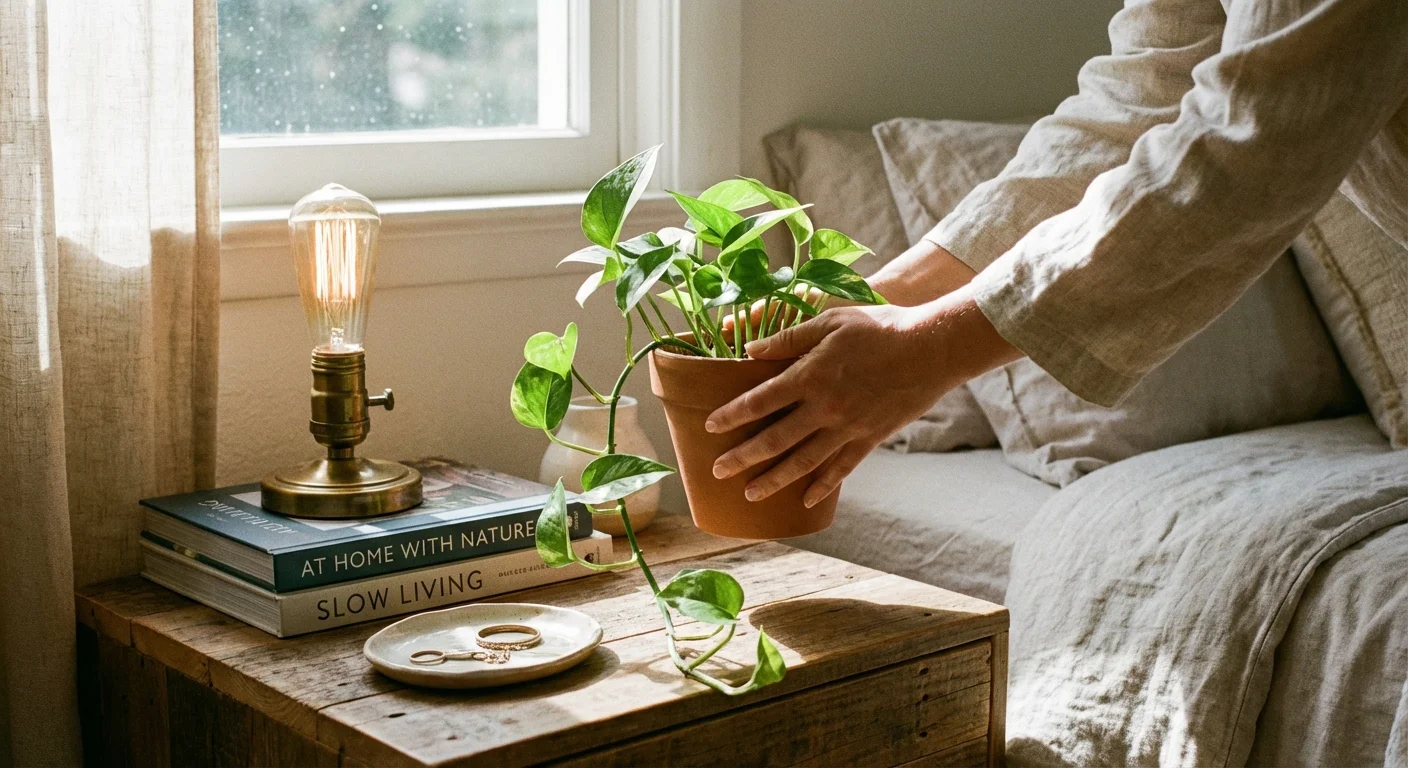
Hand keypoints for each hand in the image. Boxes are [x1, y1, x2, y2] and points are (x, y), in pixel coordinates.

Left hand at [706, 287, 1018, 505]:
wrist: (932, 348)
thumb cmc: (880, 327)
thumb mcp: (830, 320)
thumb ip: (789, 337)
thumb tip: (749, 350)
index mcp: (810, 375)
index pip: (759, 401)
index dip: (732, 415)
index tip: (709, 426)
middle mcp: (824, 408)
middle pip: (774, 440)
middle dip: (742, 458)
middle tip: (717, 471)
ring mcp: (848, 428)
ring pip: (803, 462)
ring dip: (774, 480)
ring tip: (750, 494)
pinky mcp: (870, 438)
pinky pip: (841, 469)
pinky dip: (822, 487)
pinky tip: (805, 500)